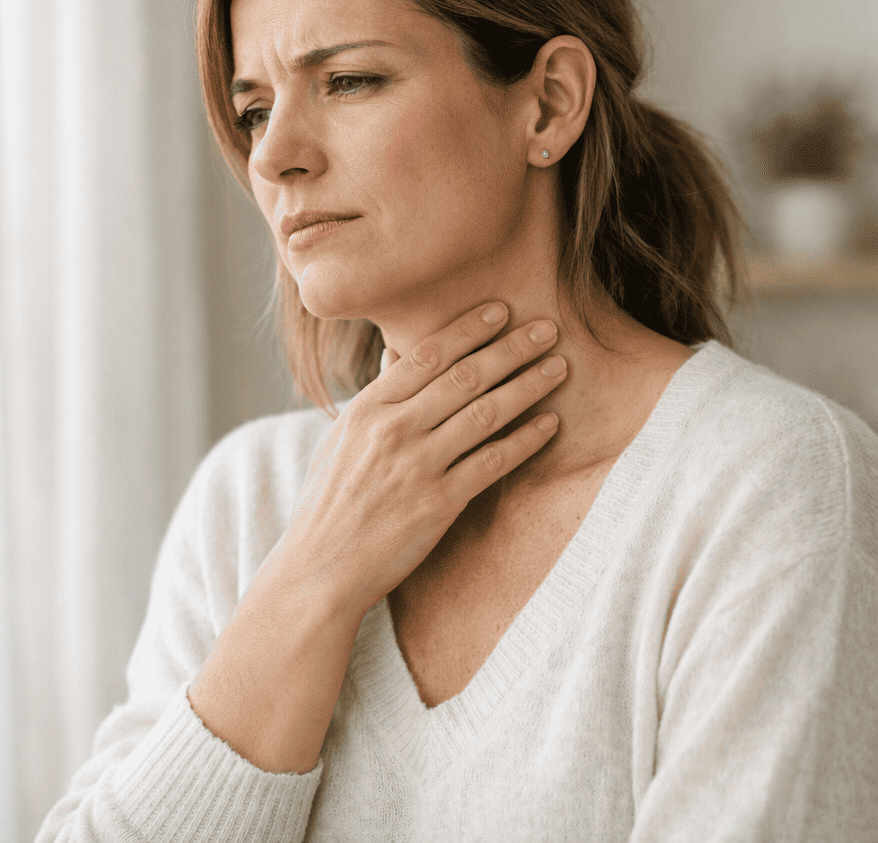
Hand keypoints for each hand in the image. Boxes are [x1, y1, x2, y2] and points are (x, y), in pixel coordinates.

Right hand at [272, 302, 566, 616]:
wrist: (320, 568)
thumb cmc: (330, 502)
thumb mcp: (342, 438)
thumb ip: (377, 394)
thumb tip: (398, 351)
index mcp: (368, 408)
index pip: (427, 354)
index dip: (468, 329)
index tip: (501, 310)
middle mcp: (393, 429)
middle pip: (463, 376)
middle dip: (510, 348)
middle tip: (547, 328)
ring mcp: (416, 466)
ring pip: (483, 413)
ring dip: (526, 386)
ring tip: (558, 367)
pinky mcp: (438, 503)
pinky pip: (491, 463)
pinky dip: (524, 441)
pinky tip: (550, 424)